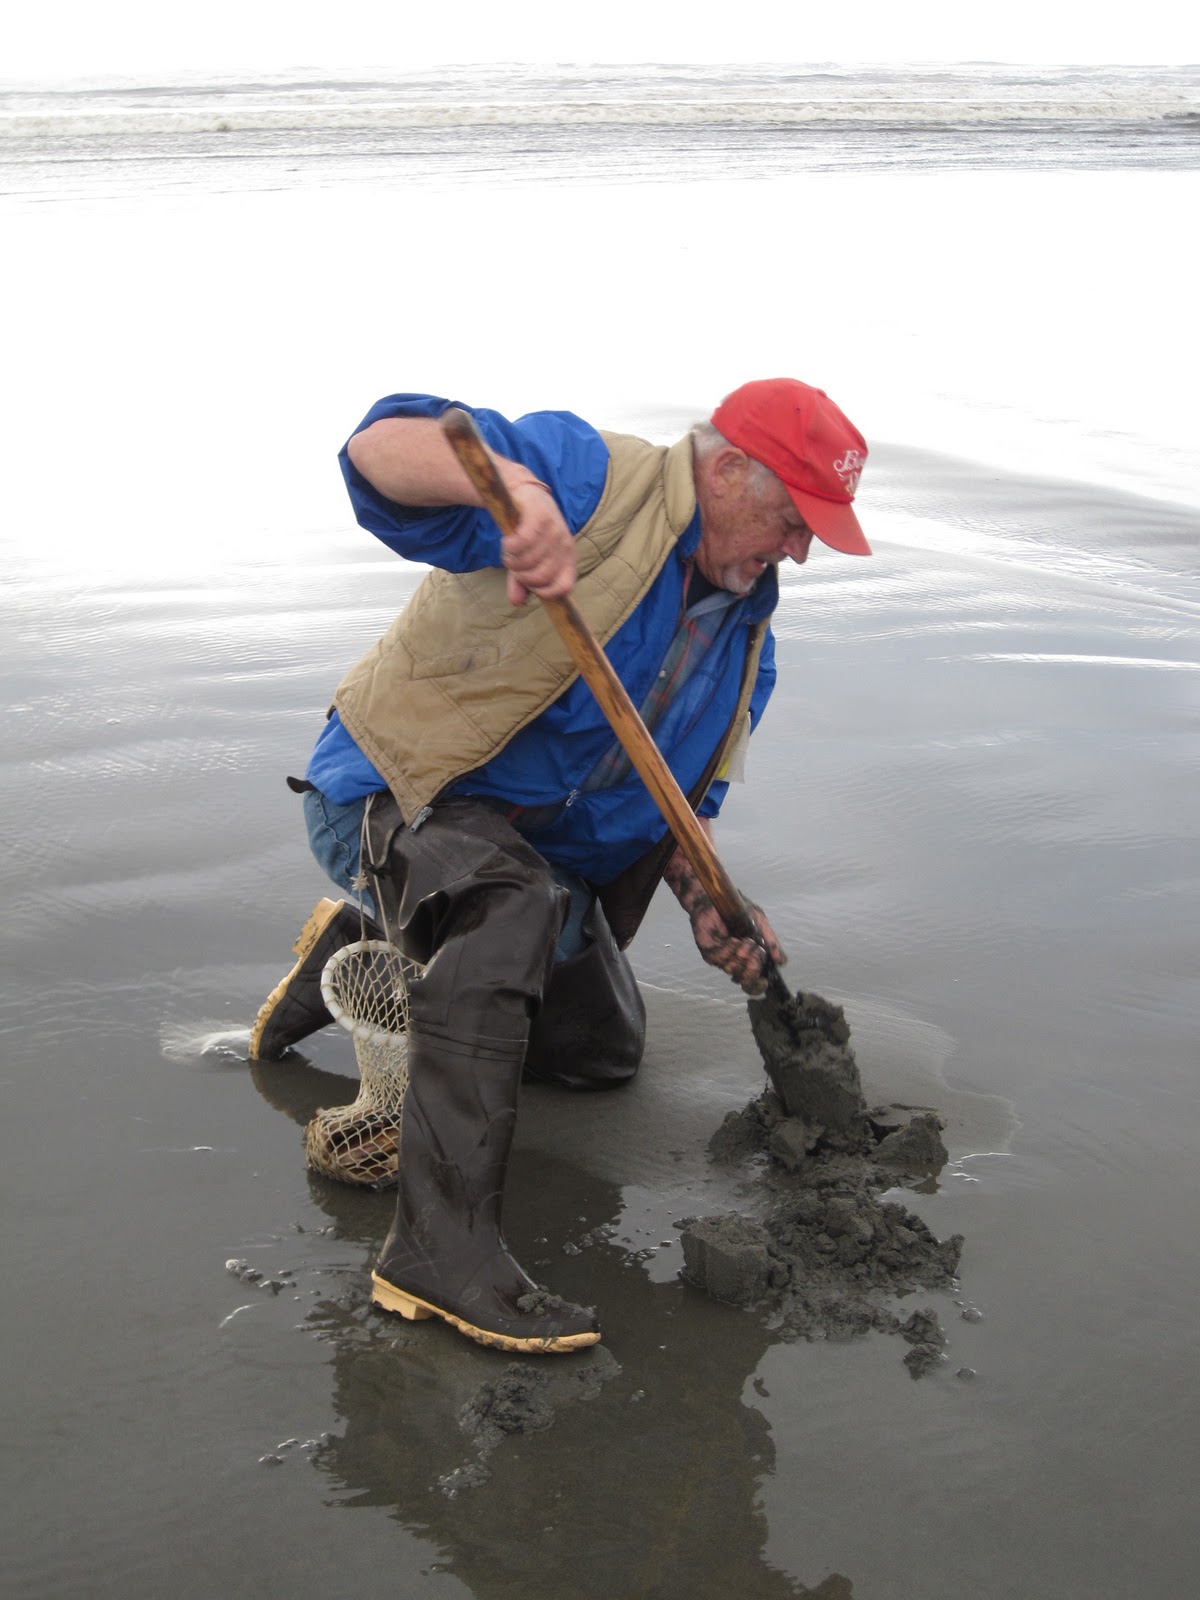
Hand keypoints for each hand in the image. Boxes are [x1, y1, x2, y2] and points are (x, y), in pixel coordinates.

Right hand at [501, 481, 576, 605]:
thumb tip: (517, 602)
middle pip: (542, 576)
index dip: (544, 592)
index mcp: (568, 558)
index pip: (564, 587)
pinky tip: (507, 543)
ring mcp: (555, 530)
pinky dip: (510, 547)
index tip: (528, 584)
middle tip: (513, 566)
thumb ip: (522, 582)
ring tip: (508, 553)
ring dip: (512, 561)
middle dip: (521, 576)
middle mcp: (565, 545)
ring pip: (530, 560)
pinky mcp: (540, 516)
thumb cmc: (528, 532)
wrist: (525, 496)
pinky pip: (523, 542)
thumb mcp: (527, 560)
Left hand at [686, 894, 785, 995]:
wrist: (718, 897)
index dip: (758, 986)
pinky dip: (729, 950)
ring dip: (742, 954)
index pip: (752, 984)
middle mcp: (735, 962)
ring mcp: (721, 958)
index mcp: (748, 959)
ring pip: (732, 969)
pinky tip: (732, 939)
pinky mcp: (708, 952)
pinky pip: (719, 959)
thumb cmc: (739, 910)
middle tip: (757, 953)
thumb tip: (782, 961)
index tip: (765, 980)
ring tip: (745, 939)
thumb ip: (771, 942)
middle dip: (752, 970)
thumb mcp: (760, 923)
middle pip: (744, 982)